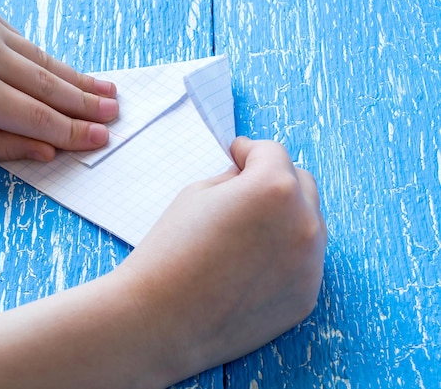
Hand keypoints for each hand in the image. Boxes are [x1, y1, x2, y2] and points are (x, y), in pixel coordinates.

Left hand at [0, 0, 117, 160]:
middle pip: (47, 84)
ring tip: (108, 93)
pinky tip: (75, 76)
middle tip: (115, 115)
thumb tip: (47, 150)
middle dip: (85, 104)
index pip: (34, 116)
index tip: (100, 139)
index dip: (72, 131)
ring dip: (78, 80)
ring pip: (44, 61)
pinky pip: (28, 45)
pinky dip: (53, 64)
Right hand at [117, 137, 326, 380]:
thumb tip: (248, 179)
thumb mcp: (195, 194)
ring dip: (284, 217)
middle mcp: (304, 223)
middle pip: (301, 183)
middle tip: (245, 188)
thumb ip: (232, 180)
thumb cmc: (170, 252)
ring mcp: (310, 264)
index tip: (237, 154)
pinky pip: (304, 261)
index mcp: (274, 189)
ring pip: (308, 223)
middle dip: (274, 178)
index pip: (272, 152)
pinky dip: (285, 254)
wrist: (160, 319)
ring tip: (248, 229)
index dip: (249, 150)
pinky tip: (251, 263)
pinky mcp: (306, 297)